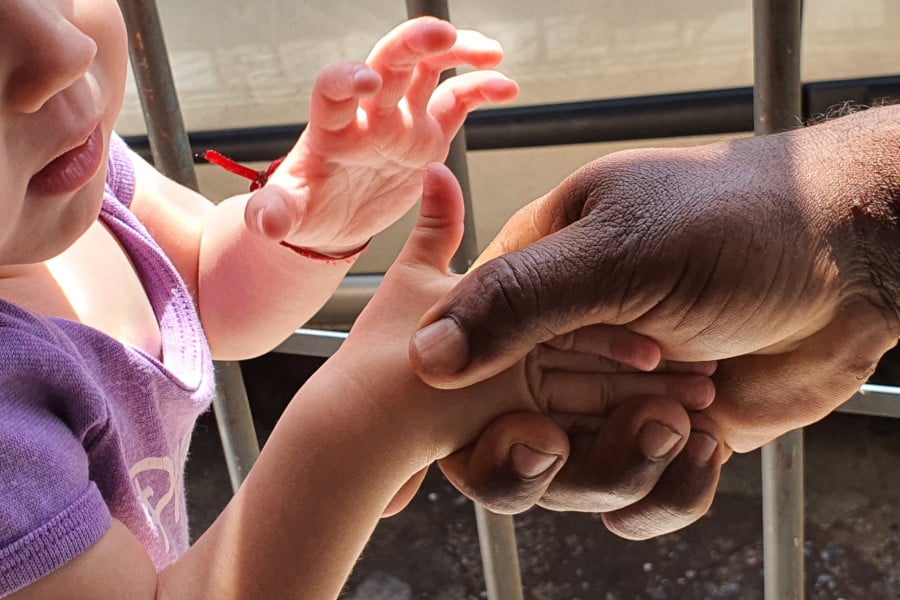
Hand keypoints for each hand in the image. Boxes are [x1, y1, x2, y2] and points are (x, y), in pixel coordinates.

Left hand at [242, 17, 518, 253]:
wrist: (333, 218)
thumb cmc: (306, 208)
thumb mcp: (287, 214)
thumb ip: (276, 213)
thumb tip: (265, 222)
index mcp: (331, 126)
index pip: (334, 87)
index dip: (348, 77)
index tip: (368, 82)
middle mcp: (368, 113)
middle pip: (389, 61)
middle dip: (413, 42)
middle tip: (442, 34)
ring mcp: (401, 119)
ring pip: (429, 69)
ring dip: (457, 52)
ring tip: (491, 53)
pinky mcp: (427, 133)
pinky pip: (457, 101)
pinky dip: (481, 89)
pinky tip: (508, 87)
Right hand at [410, 105, 899, 536]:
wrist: (857, 257)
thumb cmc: (740, 222)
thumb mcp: (621, 249)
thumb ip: (518, 302)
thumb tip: (424, 358)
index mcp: (530, 288)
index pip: (459, 367)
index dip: (474, 417)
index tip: (530, 430)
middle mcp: (562, 351)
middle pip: (506, 445)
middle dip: (552, 462)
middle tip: (599, 437)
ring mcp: (612, 400)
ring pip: (573, 485)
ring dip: (626, 469)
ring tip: (684, 418)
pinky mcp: (664, 439)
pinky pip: (637, 502)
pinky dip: (671, 491)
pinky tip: (708, 442)